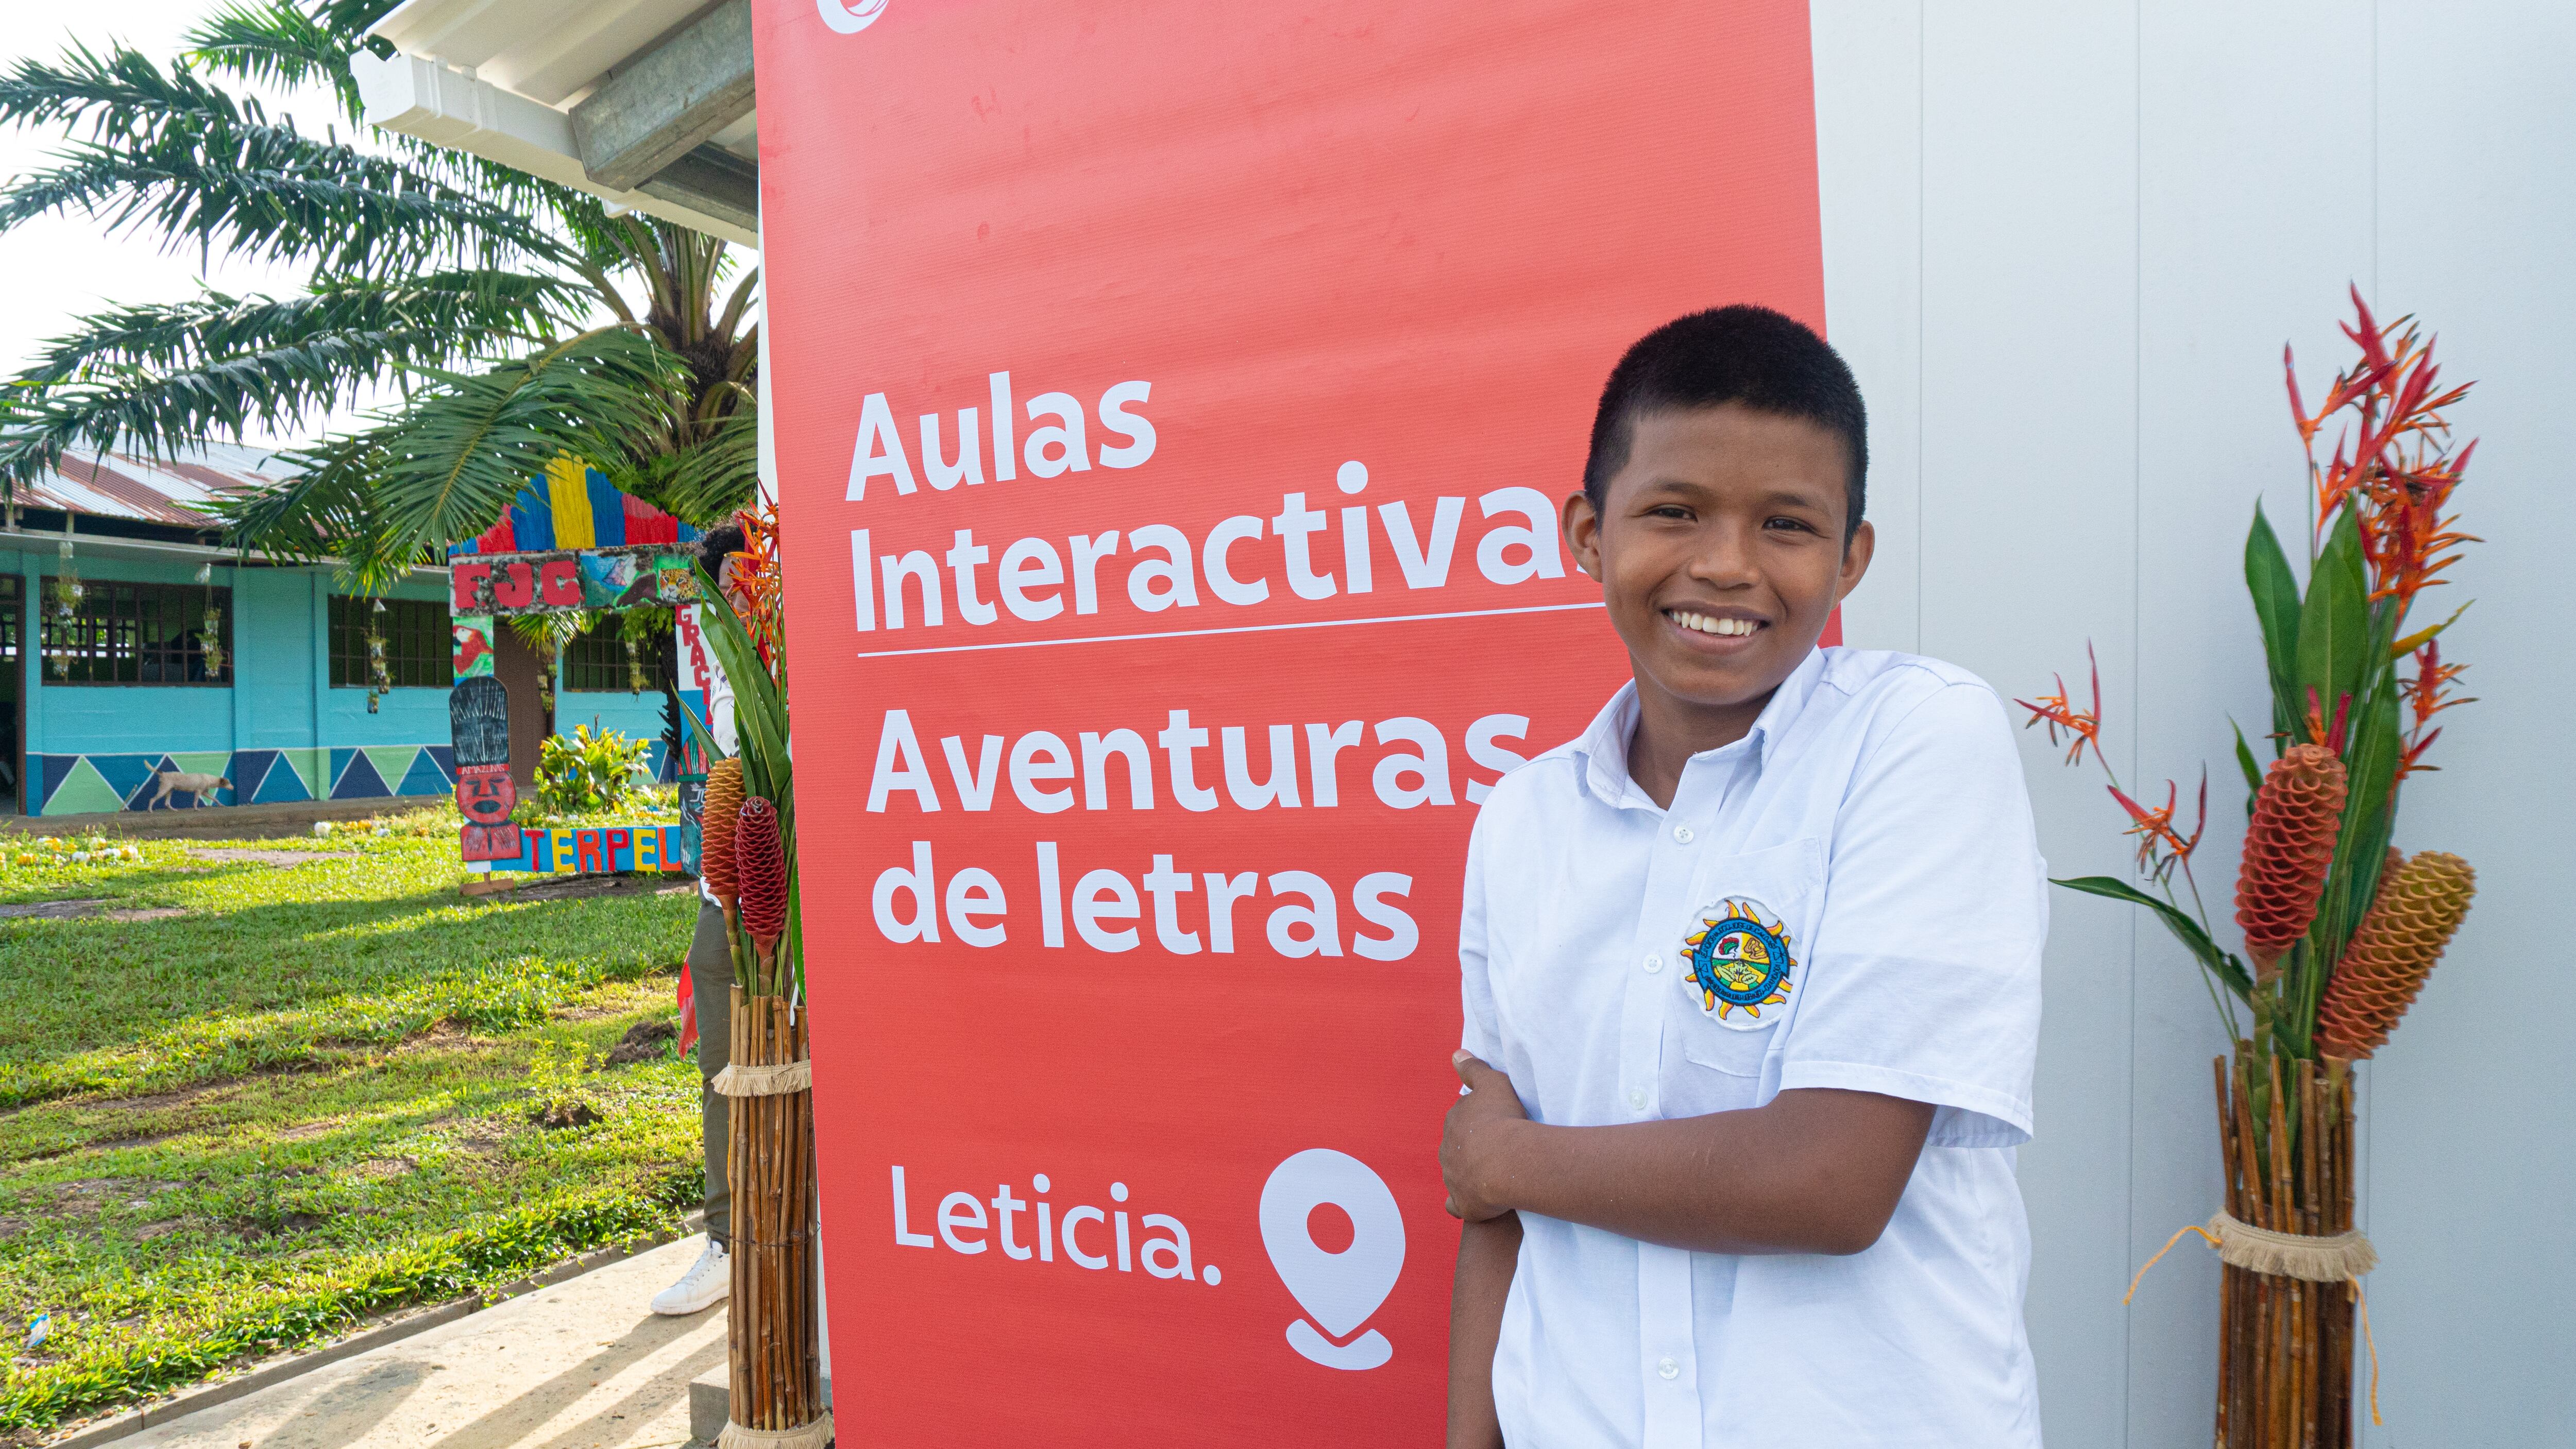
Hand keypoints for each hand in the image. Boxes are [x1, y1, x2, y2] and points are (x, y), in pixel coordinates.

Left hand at [1441, 1051, 1528, 1220]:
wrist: (1507, 1160)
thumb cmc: (1502, 1118)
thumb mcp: (1492, 1083)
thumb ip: (1473, 1069)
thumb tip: (1456, 1055)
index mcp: (1453, 1123)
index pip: (1461, 1121)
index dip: (1477, 1124)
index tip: (1494, 1126)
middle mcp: (1447, 1151)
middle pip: (1456, 1149)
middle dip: (1470, 1150)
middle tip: (1496, 1152)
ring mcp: (1452, 1179)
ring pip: (1456, 1176)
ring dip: (1469, 1176)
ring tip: (1492, 1177)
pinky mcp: (1462, 1204)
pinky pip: (1457, 1205)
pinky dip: (1463, 1203)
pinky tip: (1474, 1203)